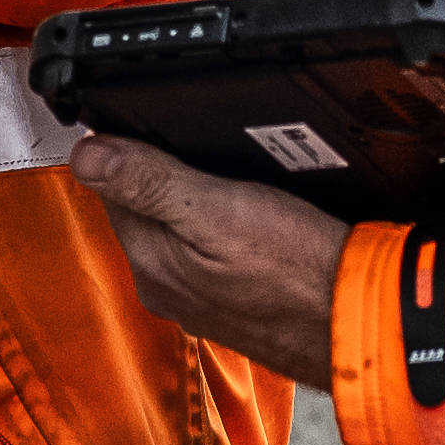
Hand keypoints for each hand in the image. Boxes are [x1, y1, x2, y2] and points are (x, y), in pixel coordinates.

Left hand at [71, 135, 353, 389]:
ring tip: (239, 180)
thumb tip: (86, 156)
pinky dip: (225, 233)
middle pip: (145, 212)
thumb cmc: (297, 268)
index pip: (113, 189)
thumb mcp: (216, 208)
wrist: (358, 319)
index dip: (130, 149)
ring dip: (199, 204)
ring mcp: (201, 302)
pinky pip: (212, 255)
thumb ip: (148, 182)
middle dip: (167, 178)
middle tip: (211, 153)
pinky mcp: (235, 306)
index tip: (156, 124)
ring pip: (181, 233)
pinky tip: (255, 221)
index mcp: (151, 264)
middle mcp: (167, 290)